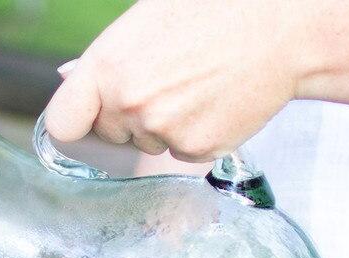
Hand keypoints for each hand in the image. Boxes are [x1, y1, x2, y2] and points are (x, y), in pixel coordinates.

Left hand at [45, 0, 312, 160]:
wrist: (286, 24)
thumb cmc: (215, 10)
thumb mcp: (147, 18)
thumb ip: (103, 59)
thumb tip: (65, 78)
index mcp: (107, 67)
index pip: (62, 124)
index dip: (76, 121)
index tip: (87, 117)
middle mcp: (129, 104)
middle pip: (108, 134)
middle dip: (126, 116)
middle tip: (166, 80)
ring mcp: (162, 131)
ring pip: (146, 143)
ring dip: (164, 124)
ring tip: (197, 83)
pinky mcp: (195, 151)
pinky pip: (179, 153)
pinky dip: (194, 134)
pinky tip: (214, 101)